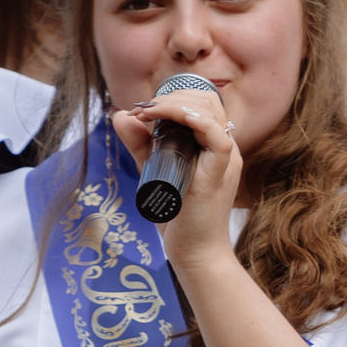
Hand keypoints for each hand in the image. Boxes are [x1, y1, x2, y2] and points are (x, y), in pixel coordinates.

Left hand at [113, 82, 240, 270]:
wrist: (194, 251)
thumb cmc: (178, 216)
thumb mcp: (153, 170)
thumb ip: (140, 144)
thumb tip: (121, 114)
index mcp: (212, 145)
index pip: (202, 103)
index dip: (174, 96)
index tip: (144, 109)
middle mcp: (223, 147)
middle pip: (207, 100)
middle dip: (171, 96)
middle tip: (143, 112)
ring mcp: (225, 159)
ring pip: (210, 110)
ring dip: (175, 104)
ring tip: (148, 114)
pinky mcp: (219, 172)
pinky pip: (216, 135)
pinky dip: (193, 119)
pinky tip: (169, 119)